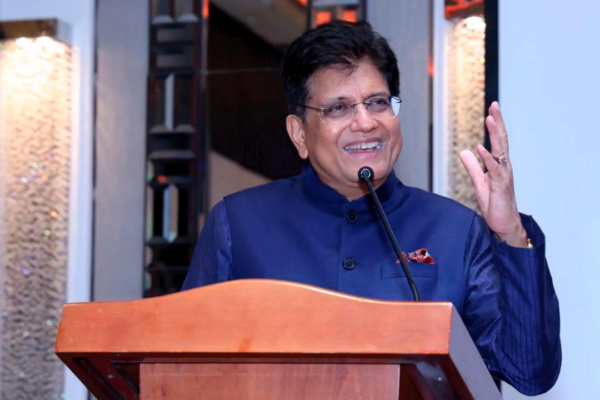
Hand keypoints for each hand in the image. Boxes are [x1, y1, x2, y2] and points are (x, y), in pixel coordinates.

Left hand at [459, 102, 527, 247]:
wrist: (504, 225)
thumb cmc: (495, 205)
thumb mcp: (480, 182)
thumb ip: (473, 167)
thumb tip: (465, 152)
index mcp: (499, 165)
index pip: (498, 141)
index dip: (496, 125)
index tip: (492, 109)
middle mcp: (504, 167)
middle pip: (501, 141)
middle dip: (498, 123)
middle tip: (495, 106)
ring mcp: (503, 176)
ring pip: (500, 151)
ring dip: (495, 135)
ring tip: (490, 120)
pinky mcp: (499, 187)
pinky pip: (493, 170)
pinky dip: (487, 158)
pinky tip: (481, 148)